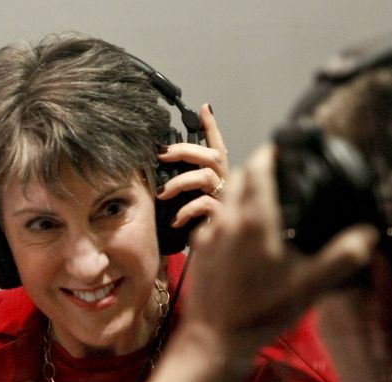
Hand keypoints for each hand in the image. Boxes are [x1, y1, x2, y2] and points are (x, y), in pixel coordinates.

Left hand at [157, 103, 229, 227]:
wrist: (222, 264)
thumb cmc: (205, 229)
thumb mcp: (194, 204)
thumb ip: (187, 187)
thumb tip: (163, 171)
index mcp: (222, 177)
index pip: (219, 146)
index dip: (212, 127)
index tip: (203, 108)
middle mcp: (228, 184)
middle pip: (212, 155)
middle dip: (185, 151)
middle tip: (162, 154)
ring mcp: (227, 200)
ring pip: (205, 177)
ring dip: (180, 181)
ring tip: (162, 193)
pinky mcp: (223, 217)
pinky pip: (204, 205)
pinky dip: (186, 210)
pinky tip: (175, 219)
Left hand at [183, 144, 378, 358]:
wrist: (213, 340)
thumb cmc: (260, 312)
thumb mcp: (310, 286)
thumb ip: (342, 257)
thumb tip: (368, 235)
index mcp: (254, 220)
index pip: (258, 168)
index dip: (271, 153)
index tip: (284, 148)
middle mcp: (226, 220)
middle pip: (239, 179)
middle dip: (257, 170)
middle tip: (278, 174)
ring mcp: (208, 235)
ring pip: (225, 200)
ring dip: (242, 193)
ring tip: (265, 203)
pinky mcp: (199, 252)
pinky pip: (215, 222)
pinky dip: (230, 218)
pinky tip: (245, 236)